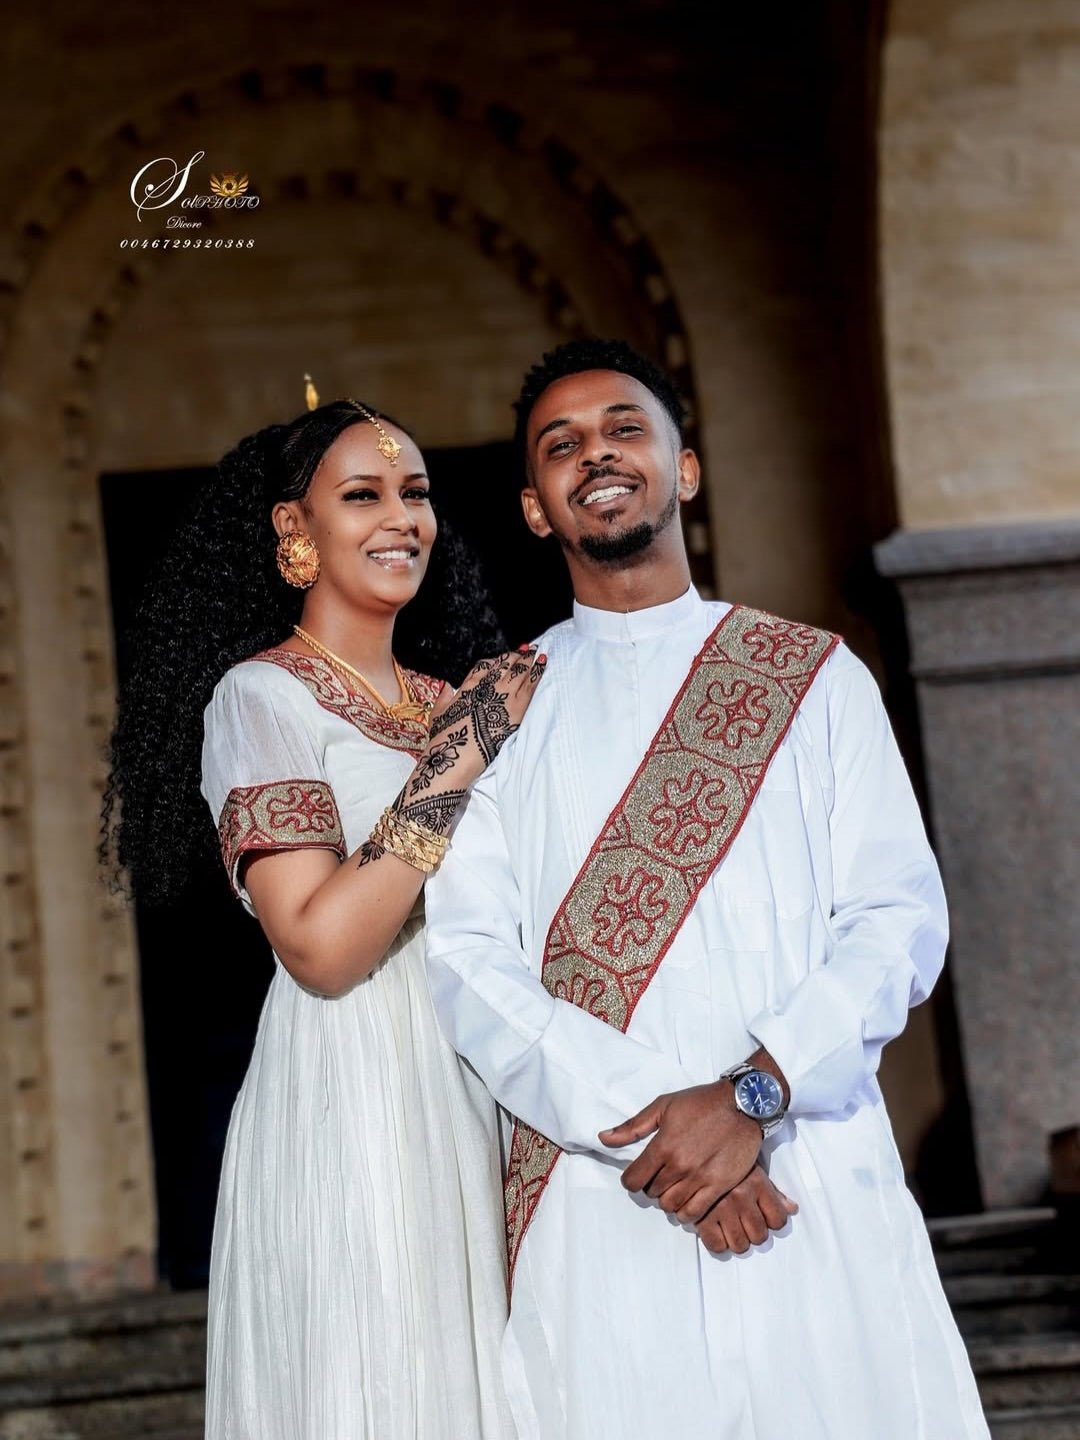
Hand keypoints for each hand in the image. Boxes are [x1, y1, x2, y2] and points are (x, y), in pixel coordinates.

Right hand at [428, 646, 545, 774]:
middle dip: (517, 655)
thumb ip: (444, 697)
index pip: (486, 665)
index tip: (505, 656)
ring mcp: (502, 694)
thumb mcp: (438, 714)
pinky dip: (537, 671)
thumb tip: (447, 686)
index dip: (498, 659)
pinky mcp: (515, 707)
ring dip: (529, 660)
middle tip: (527, 649)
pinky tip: (542, 663)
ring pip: (519, 670)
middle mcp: (486, 686)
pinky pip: (529, 684)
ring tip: (539, 652)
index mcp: (469, 686)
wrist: (456, 751)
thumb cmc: (446, 737)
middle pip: (505, 664)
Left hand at [599, 1080, 761, 1219]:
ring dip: (667, 1199)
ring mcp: (700, 1178)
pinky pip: (694, 1213)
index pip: (633, 1180)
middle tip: (659, 1176)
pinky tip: (686, 1201)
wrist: (742, 1104)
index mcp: (662, 1145)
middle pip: (652, 1193)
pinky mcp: (719, 1186)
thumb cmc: (702, 1102)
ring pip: (670, 1205)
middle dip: (651, 1186)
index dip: (631, 1180)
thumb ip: (632, 1126)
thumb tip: (604, 1138)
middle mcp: (679, 1165)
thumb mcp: (663, 1106)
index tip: (636, 1176)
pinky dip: (685, 1213)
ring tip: (673, 1187)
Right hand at [694, 1164, 797, 1254]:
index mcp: (757, 1184)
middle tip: (745, 1223)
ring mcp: (721, 1208)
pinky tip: (716, 1230)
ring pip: (740, 1244)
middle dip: (754, 1232)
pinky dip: (717, 1242)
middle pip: (759, 1236)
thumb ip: (774, 1191)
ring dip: (737, 1240)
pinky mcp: (701, 1216)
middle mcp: (741, 1197)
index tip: (765, 1218)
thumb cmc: (727, 1159)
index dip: (773, 1222)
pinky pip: (716, 1245)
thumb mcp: (753, 1168)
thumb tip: (791, 1209)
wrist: (696, 1144)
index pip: (778, 1220)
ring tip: (731, 1228)